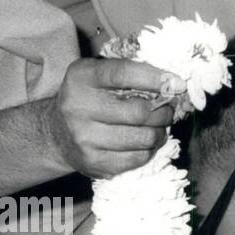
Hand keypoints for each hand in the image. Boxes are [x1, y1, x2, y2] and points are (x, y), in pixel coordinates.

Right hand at [50, 58, 176, 177]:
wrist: (57, 133)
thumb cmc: (89, 98)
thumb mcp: (97, 74)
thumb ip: (128, 72)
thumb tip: (172, 83)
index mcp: (81, 78)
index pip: (123, 74)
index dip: (154, 78)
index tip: (177, 83)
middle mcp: (78, 107)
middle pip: (138, 112)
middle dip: (162, 111)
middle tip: (167, 109)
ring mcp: (84, 138)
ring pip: (142, 138)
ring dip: (159, 132)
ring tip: (157, 127)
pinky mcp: (93, 162)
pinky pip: (137, 158)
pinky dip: (148, 150)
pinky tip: (144, 142)